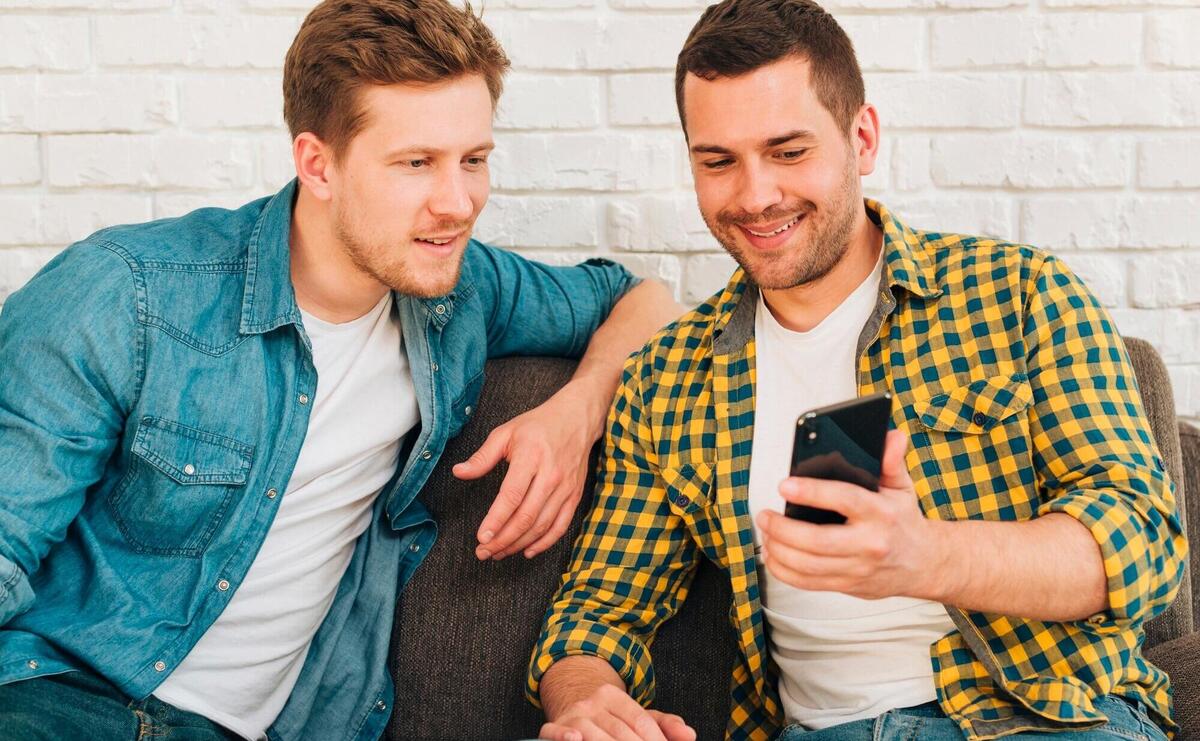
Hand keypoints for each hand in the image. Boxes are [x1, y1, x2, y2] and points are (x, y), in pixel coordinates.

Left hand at [452, 379, 603, 559]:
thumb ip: (482, 456)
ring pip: (541, 525)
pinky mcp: (574, 496)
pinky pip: (560, 526)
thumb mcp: (506, 433)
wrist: (577, 419)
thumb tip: (459, 472)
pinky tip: (527, 551)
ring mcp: (565, 488)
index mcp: (531, 457)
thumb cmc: (538, 426)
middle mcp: (551, 475)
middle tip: (483, 551)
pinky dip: (544, 543)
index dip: (496, 519)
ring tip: (498, 553)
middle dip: (503, 539)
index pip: (512, 495)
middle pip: (526, 516)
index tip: (482, 537)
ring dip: (518, 544)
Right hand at [539, 685, 695, 740]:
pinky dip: (564, 736)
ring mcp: (573, 715)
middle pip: (620, 732)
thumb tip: (689, 735)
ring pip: (595, 735)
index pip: (641, 721)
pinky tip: (575, 740)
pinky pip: (555, 731)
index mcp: (614, 696)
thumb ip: (665, 725)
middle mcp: (592, 702)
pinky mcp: (555, 727)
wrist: (569, 707)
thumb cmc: (611, 719)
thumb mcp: (637, 716)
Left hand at [754, 430, 945, 600]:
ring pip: (809, 566)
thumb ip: (891, 462)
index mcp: (881, 514)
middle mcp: (870, 543)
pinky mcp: (848, 585)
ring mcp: (858, 568)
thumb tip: (892, 436)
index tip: (785, 485)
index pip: (844, 500)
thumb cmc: (905, 523)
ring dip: (779, 550)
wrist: (925, 564)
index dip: (812, 492)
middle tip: (765, 516)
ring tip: (766, 534)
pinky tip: (773, 557)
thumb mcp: (901, 488)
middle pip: (818, 541)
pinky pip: (809, 584)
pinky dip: (785, 571)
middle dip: (783, 529)